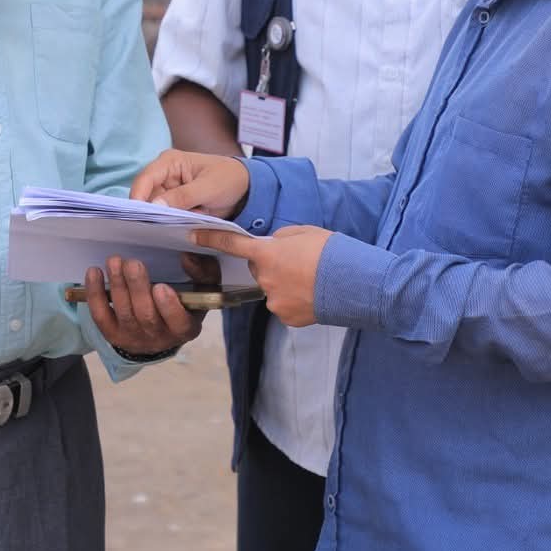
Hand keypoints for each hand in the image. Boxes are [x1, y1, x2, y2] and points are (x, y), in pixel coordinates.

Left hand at [83, 256, 205, 357]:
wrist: (161, 331)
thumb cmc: (185, 303)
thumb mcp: (202, 290)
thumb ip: (203, 272)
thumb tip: (187, 257)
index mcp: (185, 328)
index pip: (179, 323)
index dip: (169, 307)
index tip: (161, 287)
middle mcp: (159, 338)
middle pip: (146, 316)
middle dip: (138, 288)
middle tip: (133, 264)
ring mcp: (134, 338)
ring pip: (123, 313)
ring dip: (117, 285)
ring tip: (114, 261)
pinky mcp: (113, 334)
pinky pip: (101, 316)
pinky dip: (95, 294)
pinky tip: (94, 272)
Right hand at [129, 149, 249, 217]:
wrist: (245, 190)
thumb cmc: (228, 179)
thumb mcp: (208, 188)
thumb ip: (183, 196)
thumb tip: (156, 205)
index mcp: (170, 162)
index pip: (145, 178)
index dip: (138, 197)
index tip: (138, 217)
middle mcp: (164, 175)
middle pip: (145, 195)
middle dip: (149, 212)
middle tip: (155, 228)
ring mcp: (168, 190)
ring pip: (153, 208)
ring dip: (160, 219)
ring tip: (170, 228)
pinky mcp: (174, 204)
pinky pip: (164, 216)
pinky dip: (168, 223)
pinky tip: (174, 229)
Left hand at [189, 225, 329, 325]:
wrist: (356, 284)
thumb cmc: (332, 253)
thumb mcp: (304, 233)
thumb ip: (281, 238)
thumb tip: (273, 246)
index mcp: (268, 254)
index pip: (232, 245)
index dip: (211, 239)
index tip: (193, 236)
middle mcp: (266, 280)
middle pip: (258, 269)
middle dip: (271, 264)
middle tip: (298, 261)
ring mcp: (275, 302)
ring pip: (272, 288)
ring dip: (284, 283)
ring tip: (310, 279)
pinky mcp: (287, 318)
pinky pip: (283, 305)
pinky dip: (294, 299)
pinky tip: (312, 294)